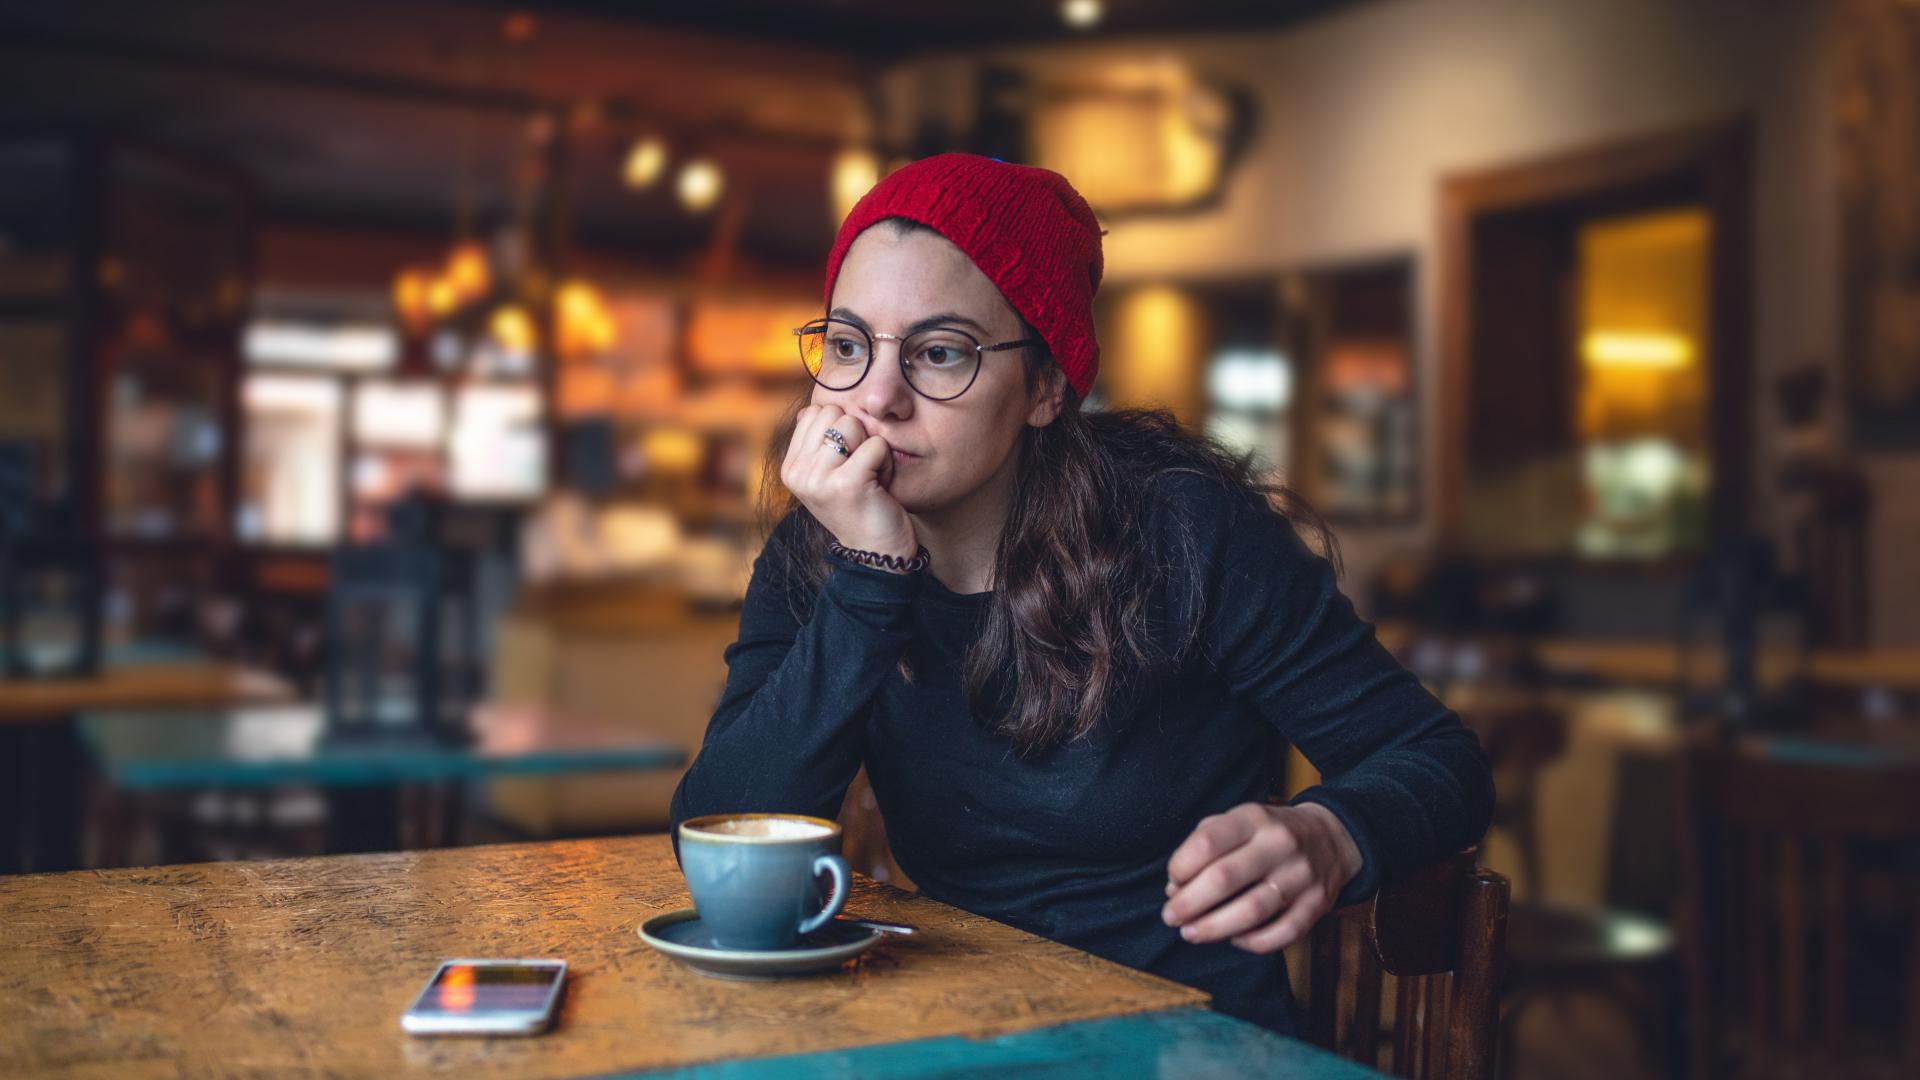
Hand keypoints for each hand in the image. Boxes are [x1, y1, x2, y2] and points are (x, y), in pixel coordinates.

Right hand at [782, 403, 916, 559]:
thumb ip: (817, 442)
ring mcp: (819, 479)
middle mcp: (798, 473)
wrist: (876, 554)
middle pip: (834, 413)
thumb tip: (812, 407)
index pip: (815, 412)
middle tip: (861, 469)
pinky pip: (875, 445)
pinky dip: (887, 462)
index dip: (841, 429)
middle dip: (857, 435)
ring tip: (870, 476)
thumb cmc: (859, 507)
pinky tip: (881, 486)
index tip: (847, 462)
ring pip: (852, 424)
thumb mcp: (828, 474)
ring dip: (872, 447)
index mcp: (790, 468)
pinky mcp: (847, 484)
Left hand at [1161, 801, 1362, 954]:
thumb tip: (1174, 888)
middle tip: (1170, 917)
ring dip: (1214, 928)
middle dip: (1189, 904)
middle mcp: (1279, 843)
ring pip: (1252, 910)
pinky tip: (1235, 940)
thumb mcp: (1238, 822)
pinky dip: (1254, 942)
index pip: (1208, 842)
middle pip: (1224, 878)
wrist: (1330, 838)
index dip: (1181, 867)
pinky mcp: (1318, 903)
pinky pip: (1283, 932)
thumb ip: (1203, 847)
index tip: (1172, 883)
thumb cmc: (1267, 834)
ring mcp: (1301, 875)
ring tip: (1191, 933)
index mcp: (1253, 818)